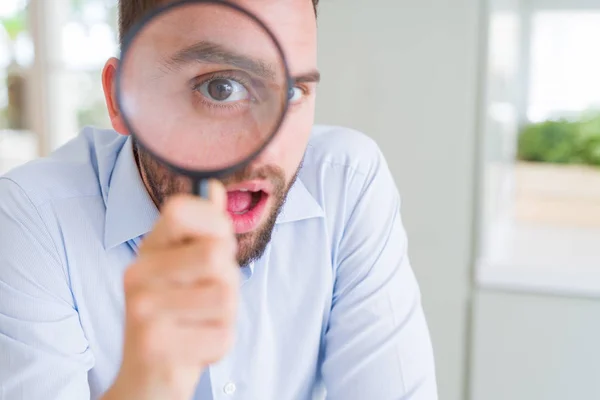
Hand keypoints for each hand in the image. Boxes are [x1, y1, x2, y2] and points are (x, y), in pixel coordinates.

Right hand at [103, 180, 239, 399]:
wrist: (148, 378)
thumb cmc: (177, 316)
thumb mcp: (186, 269)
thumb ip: (203, 230)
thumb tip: (215, 187)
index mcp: (148, 251)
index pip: (181, 210)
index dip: (214, 223)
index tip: (218, 243)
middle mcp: (137, 276)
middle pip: (215, 255)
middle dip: (228, 279)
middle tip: (209, 297)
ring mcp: (142, 311)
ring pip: (225, 297)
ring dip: (226, 316)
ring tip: (200, 323)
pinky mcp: (156, 346)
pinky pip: (223, 336)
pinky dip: (219, 346)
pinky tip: (194, 348)